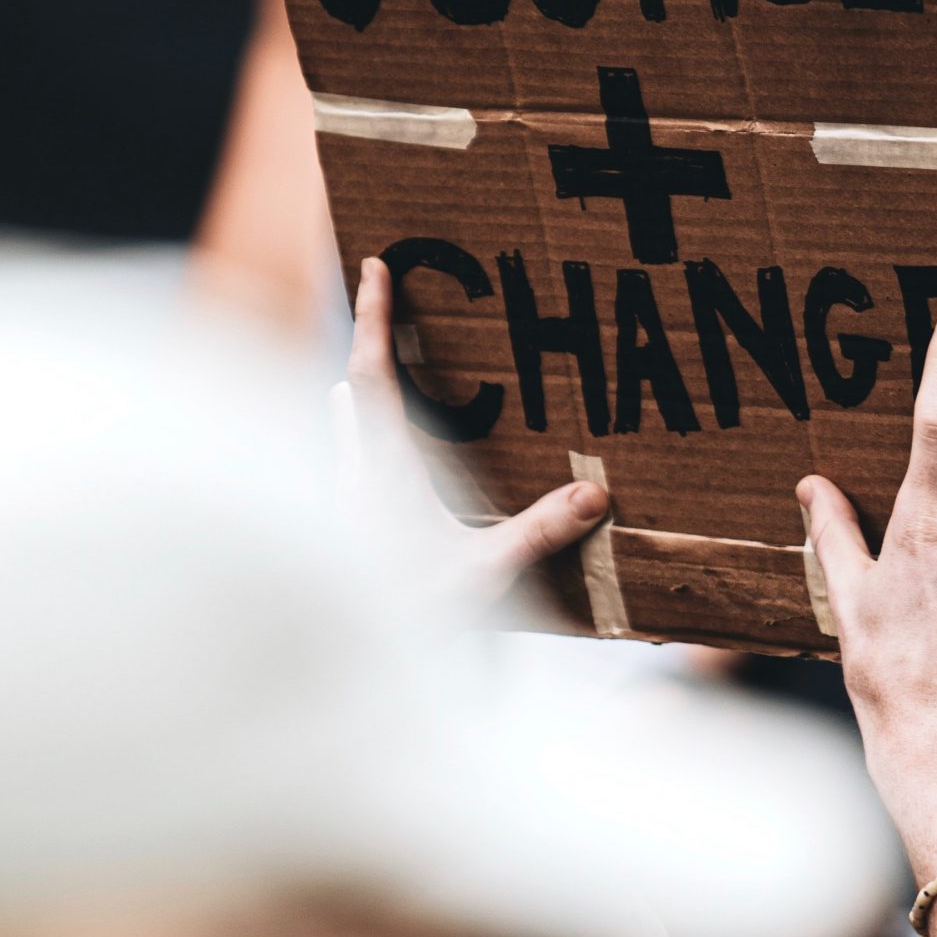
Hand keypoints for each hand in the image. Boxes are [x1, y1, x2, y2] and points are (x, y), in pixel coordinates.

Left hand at [338, 255, 607, 608]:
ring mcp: (342, 510)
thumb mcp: (482, 574)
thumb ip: (539, 533)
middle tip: (389, 323)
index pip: (373, 374)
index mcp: (382, 469)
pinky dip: (368, 456)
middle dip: (369, 358)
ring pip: (343, 437)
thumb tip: (596, 494)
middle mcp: (352, 479)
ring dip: (360, 411)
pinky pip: (351, 476)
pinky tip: (397, 484)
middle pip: (350, 397)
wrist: (341, 672)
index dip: (375, 316)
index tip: (375, 265)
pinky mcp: (345, 537)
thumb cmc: (406, 618)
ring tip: (385, 397)